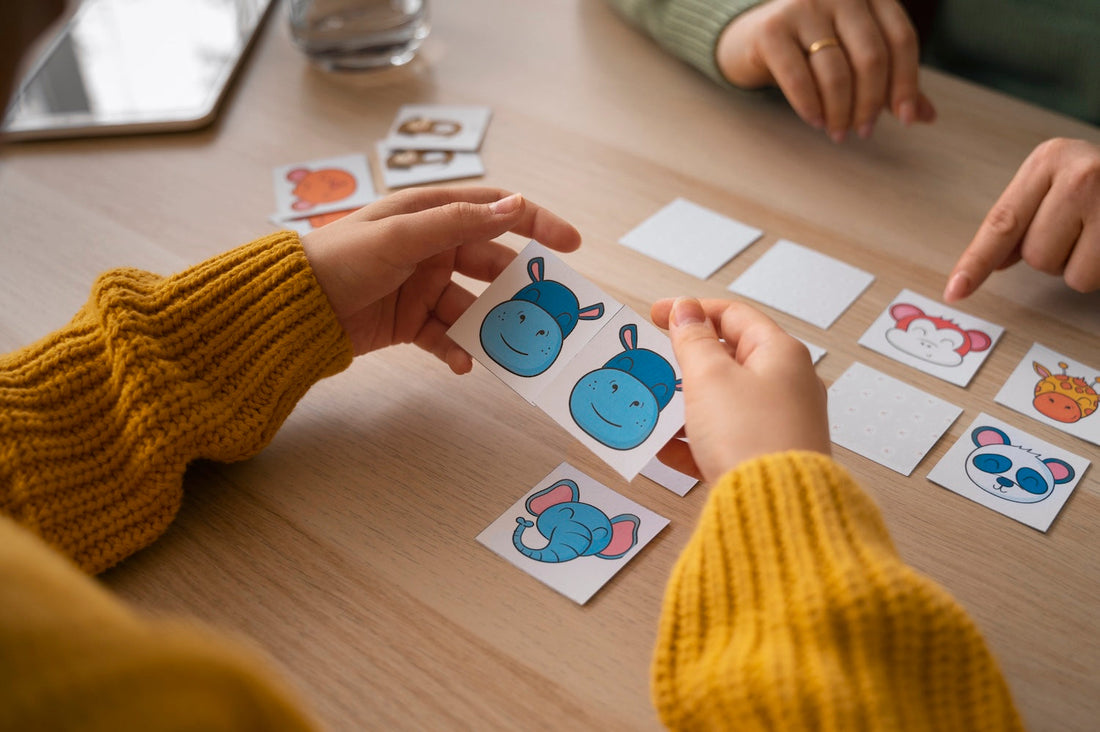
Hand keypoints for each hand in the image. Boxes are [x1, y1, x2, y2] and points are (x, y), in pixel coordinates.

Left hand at [301, 187, 580, 371]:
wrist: (295, 307)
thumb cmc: (342, 258)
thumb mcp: (402, 236)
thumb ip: (459, 222)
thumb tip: (515, 206)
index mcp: (431, 214)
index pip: (494, 211)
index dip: (535, 222)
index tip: (571, 244)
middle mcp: (432, 248)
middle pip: (490, 263)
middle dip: (516, 286)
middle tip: (546, 308)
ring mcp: (423, 286)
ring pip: (472, 306)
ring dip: (490, 325)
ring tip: (509, 345)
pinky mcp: (411, 322)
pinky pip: (446, 336)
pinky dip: (457, 350)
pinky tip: (462, 364)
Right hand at [651, 297, 829, 483]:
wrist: (776, 509)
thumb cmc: (750, 435)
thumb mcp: (710, 377)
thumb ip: (692, 341)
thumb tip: (685, 310)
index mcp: (780, 354)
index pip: (734, 316)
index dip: (691, 311)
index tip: (655, 316)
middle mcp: (787, 385)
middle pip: (729, 360)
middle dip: (686, 363)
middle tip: (654, 364)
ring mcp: (779, 423)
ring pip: (723, 403)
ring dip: (685, 404)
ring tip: (654, 408)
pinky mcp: (766, 457)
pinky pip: (724, 440)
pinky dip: (694, 441)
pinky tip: (664, 449)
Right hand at [716, 0, 934, 141]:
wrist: (753, 35)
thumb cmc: (814, 48)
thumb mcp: (856, 55)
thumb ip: (890, 79)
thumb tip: (927, 116)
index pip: (901, 39)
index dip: (907, 83)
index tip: (906, 119)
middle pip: (871, 57)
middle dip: (870, 103)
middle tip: (863, 131)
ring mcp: (803, 7)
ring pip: (836, 71)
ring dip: (840, 112)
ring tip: (838, 133)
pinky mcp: (772, 29)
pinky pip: (799, 77)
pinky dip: (810, 106)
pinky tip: (815, 121)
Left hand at [945, 138, 1099, 300]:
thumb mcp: (1060, 185)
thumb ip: (1023, 220)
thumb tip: (995, 261)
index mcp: (1049, 159)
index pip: (1002, 223)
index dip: (976, 262)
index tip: (955, 291)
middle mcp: (1082, 173)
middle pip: (1035, 256)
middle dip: (1056, 255)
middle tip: (1084, 229)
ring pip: (1070, 274)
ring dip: (1084, 267)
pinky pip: (1097, 277)